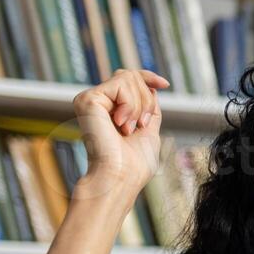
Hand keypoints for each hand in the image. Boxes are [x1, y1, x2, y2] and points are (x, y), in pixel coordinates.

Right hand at [71, 68, 168, 203]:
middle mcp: (96, 101)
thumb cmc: (135, 164)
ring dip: (139, 106)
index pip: (127, 79)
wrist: (120, 177)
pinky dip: (131, 106)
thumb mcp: (149, 131)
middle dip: (147, 100)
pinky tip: (121, 125)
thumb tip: (152, 87)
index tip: (165, 84)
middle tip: (140, 125)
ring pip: (128, 78)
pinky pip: (121, 84)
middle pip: (131, 77)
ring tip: (129, 129)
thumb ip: (148, 109)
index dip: (147, 77)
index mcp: (109, 109)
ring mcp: (90, 99)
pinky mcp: (88, 99)